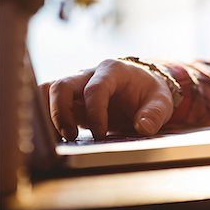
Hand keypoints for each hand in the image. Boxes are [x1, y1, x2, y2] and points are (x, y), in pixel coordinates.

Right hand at [39, 59, 173, 140]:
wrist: (144, 87)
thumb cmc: (151, 93)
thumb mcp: (162, 102)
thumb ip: (154, 114)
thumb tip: (143, 128)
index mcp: (113, 70)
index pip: (95, 89)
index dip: (95, 113)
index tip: (100, 134)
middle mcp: (89, 74)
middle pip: (62, 86)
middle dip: (61, 113)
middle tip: (71, 137)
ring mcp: (78, 86)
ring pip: (48, 91)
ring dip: (48, 114)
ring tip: (58, 138)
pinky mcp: (71, 100)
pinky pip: (48, 103)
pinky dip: (47, 118)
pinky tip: (54, 137)